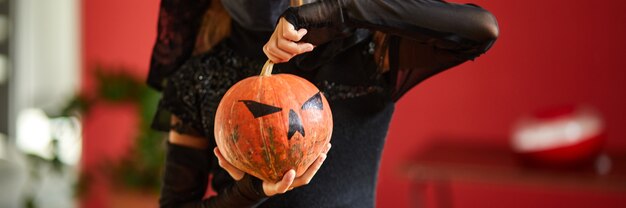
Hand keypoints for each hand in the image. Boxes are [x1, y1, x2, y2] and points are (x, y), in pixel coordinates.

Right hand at [214, 143, 330, 195]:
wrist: (256, 183)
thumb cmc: (246, 176)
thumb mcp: (236, 170)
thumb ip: (227, 162)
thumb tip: (215, 149)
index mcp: (271, 185)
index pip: (280, 187)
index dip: (286, 182)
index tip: (291, 172)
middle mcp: (285, 183)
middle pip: (303, 179)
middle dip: (313, 168)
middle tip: (321, 155)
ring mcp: (292, 178)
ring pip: (309, 172)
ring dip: (318, 161)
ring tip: (326, 146)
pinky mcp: (297, 170)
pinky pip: (308, 163)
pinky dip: (315, 154)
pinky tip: (321, 140)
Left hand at [263, 17, 314, 62]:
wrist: (324, 16)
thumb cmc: (315, 32)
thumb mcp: (301, 45)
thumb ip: (293, 51)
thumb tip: (285, 59)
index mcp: (278, 35)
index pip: (267, 49)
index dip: (278, 57)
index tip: (292, 56)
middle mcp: (278, 28)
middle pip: (271, 48)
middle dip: (287, 55)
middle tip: (301, 50)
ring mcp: (282, 22)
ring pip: (280, 43)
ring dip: (296, 49)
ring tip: (308, 45)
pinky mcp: (288, 17)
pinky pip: (288, 34)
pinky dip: (298, 37)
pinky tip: (304, 31)